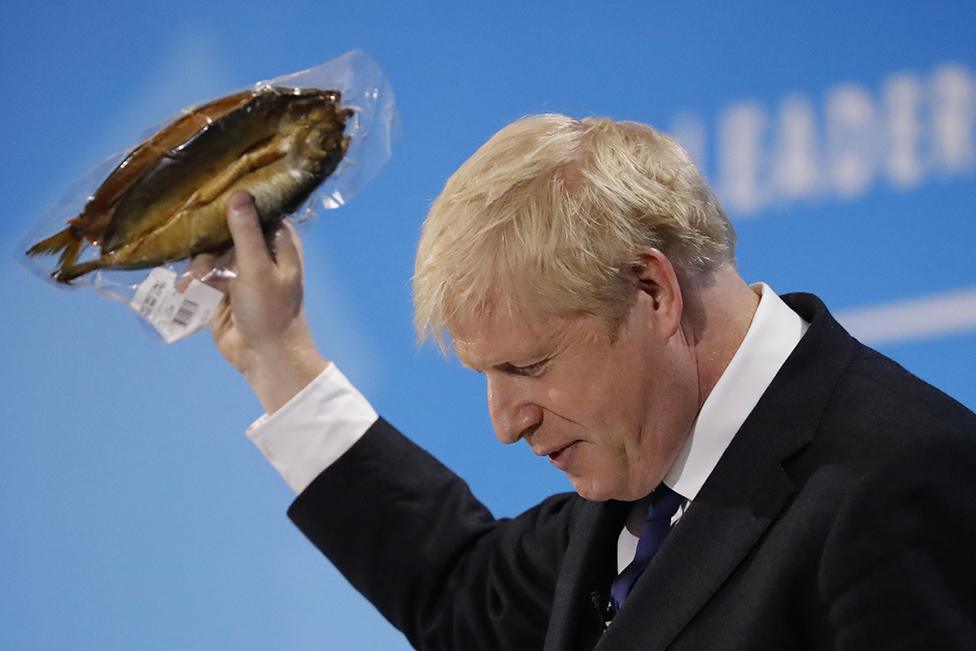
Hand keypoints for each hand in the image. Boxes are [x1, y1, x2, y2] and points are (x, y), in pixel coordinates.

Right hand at [191, 191, 327, 413]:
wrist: (264, 356)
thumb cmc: (270, 311)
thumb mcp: (257, 268)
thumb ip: (245, 232)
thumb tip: (238, 193)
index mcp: (278, 240)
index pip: (257, 206)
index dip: (235, 197)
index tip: (208, 188)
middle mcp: (259, 249)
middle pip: (226, 226)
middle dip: (207, 233)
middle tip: (190, 233)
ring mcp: (239, 268)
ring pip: (209, 249)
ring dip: (200, 263)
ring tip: (200, 280)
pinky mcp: (221, 286)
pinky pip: (201, 271)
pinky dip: (194, 279)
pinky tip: (189, 288)